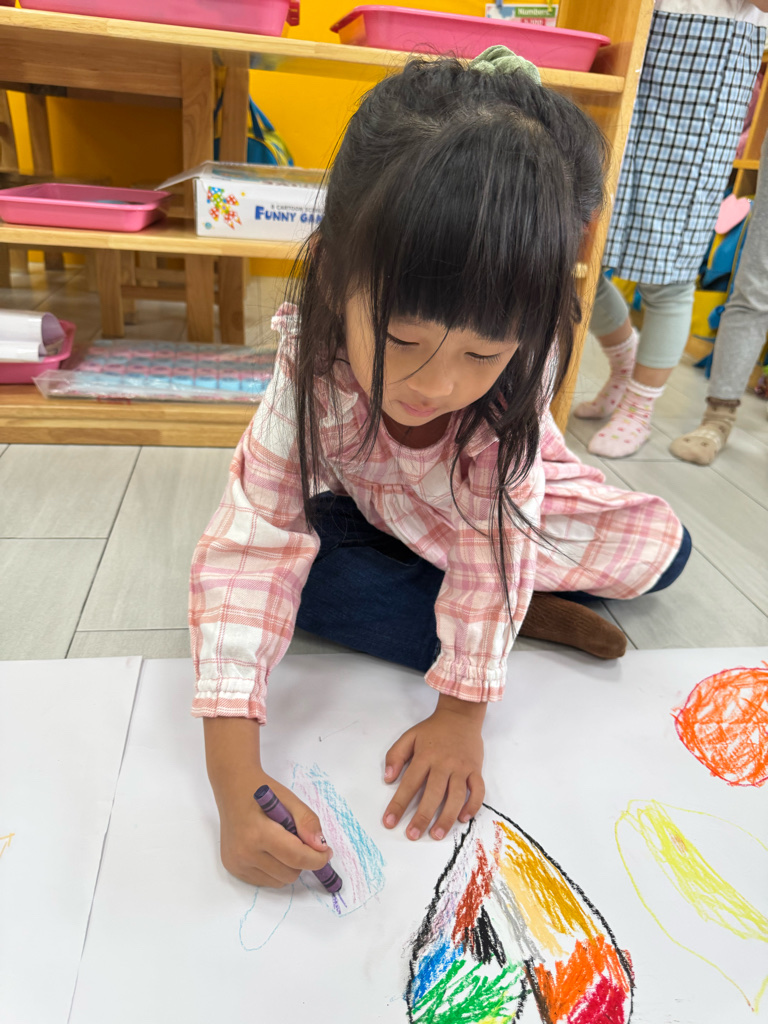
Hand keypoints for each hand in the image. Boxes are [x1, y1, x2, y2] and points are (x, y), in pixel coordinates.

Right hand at [203, 717, 331, 887]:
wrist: (232, 788)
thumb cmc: (261, 791)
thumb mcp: (289, 799)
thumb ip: (307, 821)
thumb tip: (320, 847)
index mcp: (258, 833)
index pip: (296, 857)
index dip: (317, 859)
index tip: (326, 852)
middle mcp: (244, 853)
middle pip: (289, 873)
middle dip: (301, 860)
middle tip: (297, 840)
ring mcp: (236, 864)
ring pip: (279, 881)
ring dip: (288, 867)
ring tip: (280, 843)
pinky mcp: (233, 869)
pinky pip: (265, 881)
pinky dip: (274, 870)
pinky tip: (268, 850)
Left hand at [382, 693, 485, 841]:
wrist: (460, 715)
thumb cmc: (433, 729)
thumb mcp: (409, 736)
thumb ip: (395, 755)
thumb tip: (388, 778)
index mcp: (425, 756)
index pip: (409, 784)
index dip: (398, 804)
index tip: (389, 822)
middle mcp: (443, 764)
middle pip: (432, 794)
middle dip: (422, 817)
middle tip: (412, 835)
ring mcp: (461, 768)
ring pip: (456, 796)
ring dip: (446, 817)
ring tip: (436, 834)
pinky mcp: (476, 770)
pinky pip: (478, 790)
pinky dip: (473, 805)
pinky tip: (463, 818)